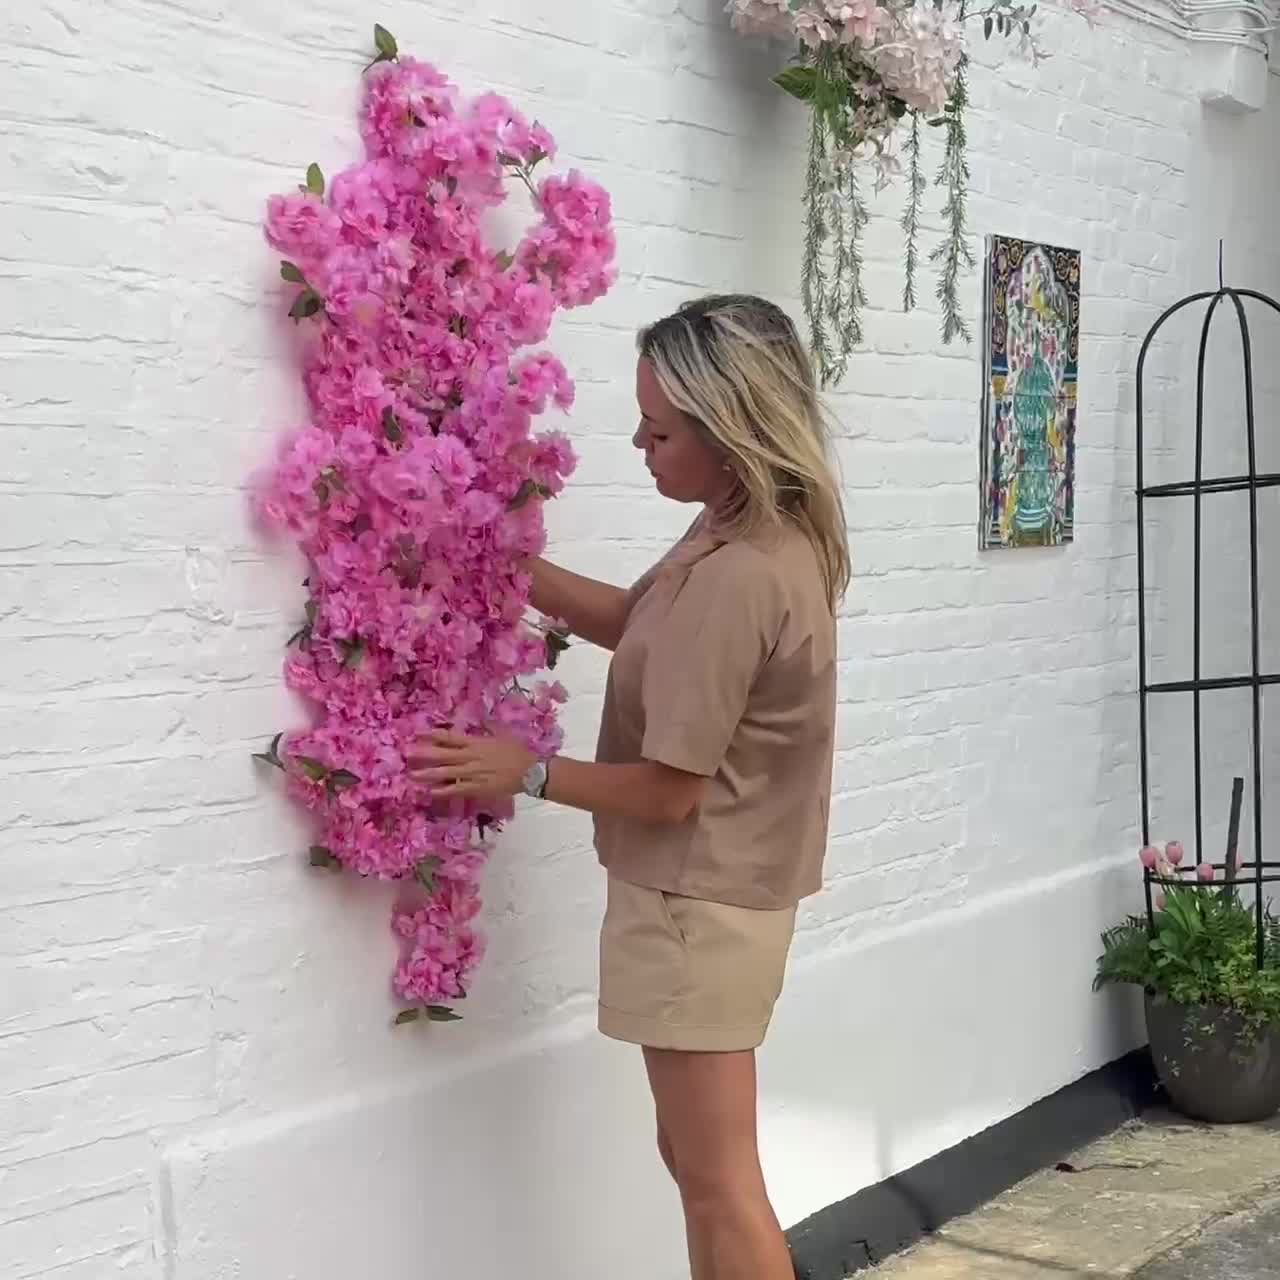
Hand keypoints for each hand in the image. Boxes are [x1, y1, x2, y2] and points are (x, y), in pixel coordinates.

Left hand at [407, 730, 534, 799]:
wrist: (530, 771)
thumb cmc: (517, 751)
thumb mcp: (502, 734)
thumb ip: (488, 727)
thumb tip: (479, 719)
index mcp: (476, 743)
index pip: (450, 737)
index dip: (433, 735)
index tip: (418, 733)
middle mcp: (471, 757)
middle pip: (443, 755)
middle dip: (424, 754)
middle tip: (407, 753)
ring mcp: (473, 774)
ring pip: (446, 774)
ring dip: (428, 774)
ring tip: (412, 775)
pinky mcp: (477, 788)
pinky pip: (457, 790)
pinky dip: (443, 791)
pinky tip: (430, 792)